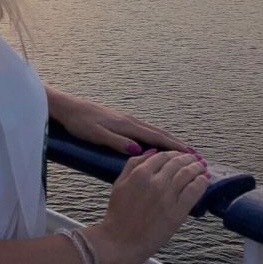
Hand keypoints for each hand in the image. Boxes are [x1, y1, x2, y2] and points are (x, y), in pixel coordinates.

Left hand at [57, 95, 189, 155]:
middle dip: (177, 144)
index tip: (191, 156)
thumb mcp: (95, 135)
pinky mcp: (120, 122)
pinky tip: (157, 144)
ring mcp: (125, 120)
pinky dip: (157, 137)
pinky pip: (145, 131)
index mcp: (126, 125)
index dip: (174, 147)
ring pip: (152, 131)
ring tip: (182, 151)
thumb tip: (138, 150)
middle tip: (195, 155)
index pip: (156, 138)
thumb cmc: (79, 123)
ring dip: (168, 141)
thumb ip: (116, 142)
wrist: (67, 108)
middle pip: (158, 133)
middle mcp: (129, 121)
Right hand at [86, 150, 208, 263]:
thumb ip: (133, 164)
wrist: (121, 241)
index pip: (162, 156)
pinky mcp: (177, 213)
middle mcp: (155, 183)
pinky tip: (205, 179)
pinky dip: (201, 183)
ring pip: (187, 175)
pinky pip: (193, 192)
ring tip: (202, 166)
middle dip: (188, 158)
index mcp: (140, 174)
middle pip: (177, 163)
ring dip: (197, 167)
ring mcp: (167, 198)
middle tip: (194, 158)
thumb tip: (152, 151)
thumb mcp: (120, 183)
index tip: (179, 154)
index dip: (173, 153)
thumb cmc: (119, 214)